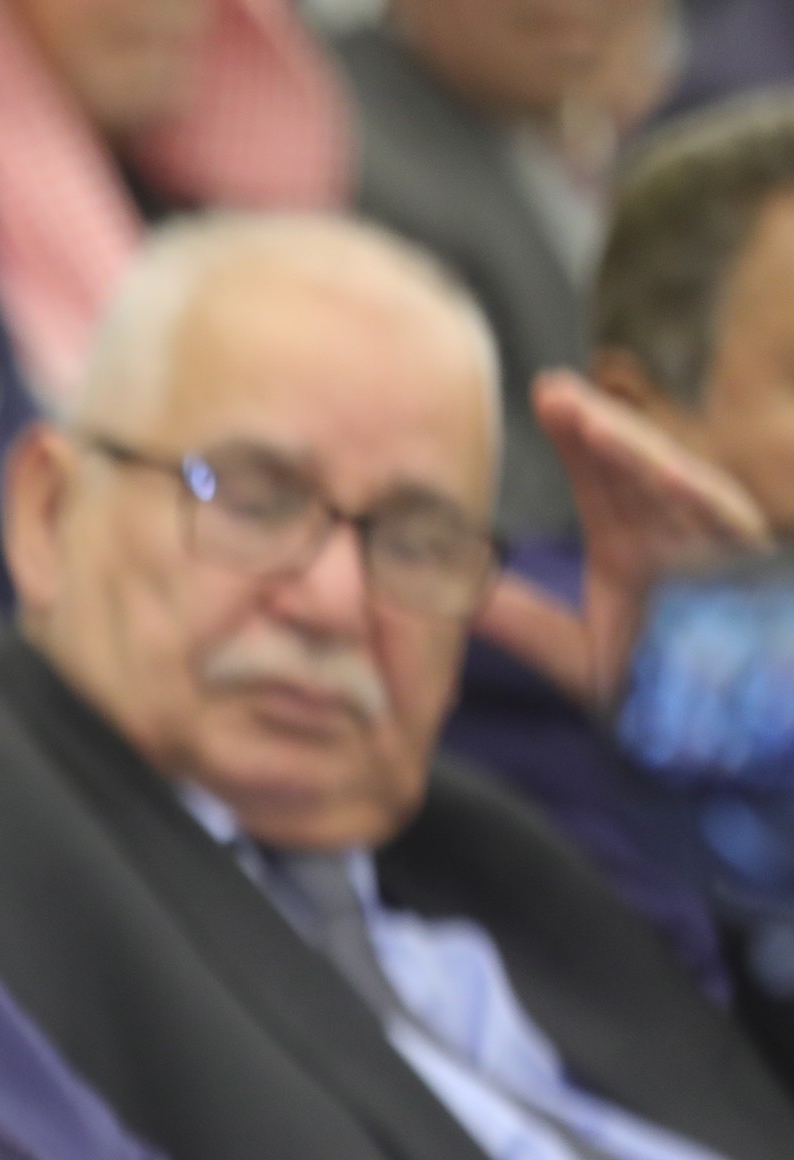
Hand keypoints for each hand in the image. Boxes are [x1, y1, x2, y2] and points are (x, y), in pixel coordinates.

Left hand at [474, 371, 769, 709]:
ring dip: (632, 449)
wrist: (718, 729)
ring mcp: (716, 545)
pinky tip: (656, 470)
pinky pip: (725, 522)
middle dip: (594, 425)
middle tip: (549, 389)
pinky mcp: (747, 564)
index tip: (539, 395)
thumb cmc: (657, 688)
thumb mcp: (577, 656)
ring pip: (676, 483)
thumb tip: (453, 593)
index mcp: (635, 543)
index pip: (600, 477)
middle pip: (634, 466)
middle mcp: (677, 533)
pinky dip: (693, 495)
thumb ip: (522, 623)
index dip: (573, 435)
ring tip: (585, 419)